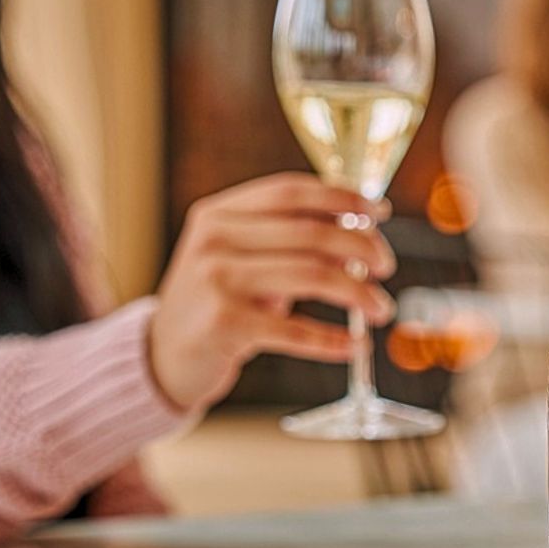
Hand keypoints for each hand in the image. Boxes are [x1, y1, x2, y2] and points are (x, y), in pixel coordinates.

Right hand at [147, 173, 396, 410]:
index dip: (342, 198)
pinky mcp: (224, 323)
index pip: (291, 192)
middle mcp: (214, 239)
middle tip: (386, 267)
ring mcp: (216, 280)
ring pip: (311, 275)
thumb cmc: (216, 301)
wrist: (162, 355)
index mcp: (219, 212)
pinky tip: (355, 345)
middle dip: (361, 247)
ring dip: (357, 293)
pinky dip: (331, 339)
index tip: (380, 212)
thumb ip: (285, 239)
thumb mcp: (238, 257)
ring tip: (381, 309)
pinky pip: (293, 329)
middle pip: (310, 233)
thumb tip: (360, 230)